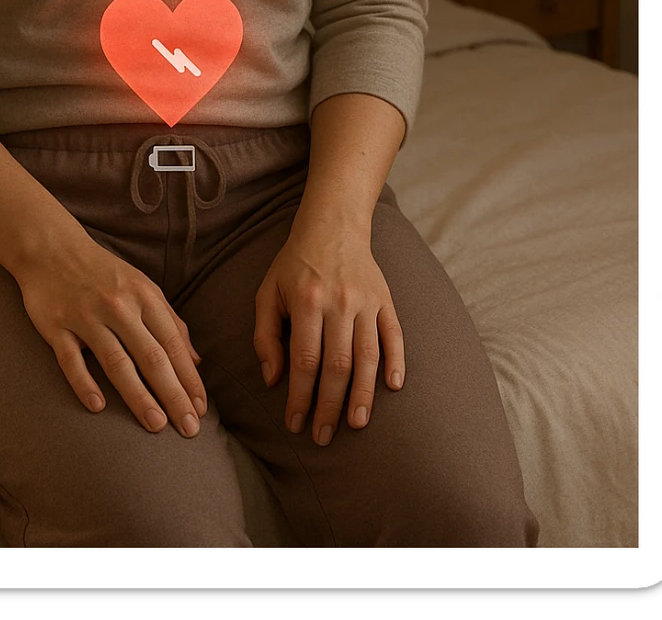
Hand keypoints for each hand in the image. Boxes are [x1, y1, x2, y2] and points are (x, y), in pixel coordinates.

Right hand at [15, 227, 207, 437]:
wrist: (50, 247)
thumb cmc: (103, 272)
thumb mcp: (142, 286)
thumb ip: (169, 321)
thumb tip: (195, 360)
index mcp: (143, 295)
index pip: (172, 344)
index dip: (188, 377)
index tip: (201, 408)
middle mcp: (118, 306)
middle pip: (151, 357)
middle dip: (172, 394)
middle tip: (189, 429)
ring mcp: (86, 316)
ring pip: (116, 362)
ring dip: (138, 396)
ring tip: (156, 425)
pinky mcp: (56, 326)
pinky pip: (71, 359)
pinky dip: (84, 383)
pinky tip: (98, 406)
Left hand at [254, 223, 403, 445]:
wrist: (332, 225)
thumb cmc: (294, 264)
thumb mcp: (267, 292)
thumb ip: (265, 335)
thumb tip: (272, 379)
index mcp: (307, 301)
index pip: (305, 361)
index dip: (300, 397)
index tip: (296, 424)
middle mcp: (339, 302)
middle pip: (338, 365)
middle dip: (330, 406)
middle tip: (323, 436)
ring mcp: (366, 301)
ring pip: (368, 356)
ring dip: (363, 394)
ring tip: (356, 424)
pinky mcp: (386, 299)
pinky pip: (395, 335)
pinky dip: (396, 362)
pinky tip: (393, 387)